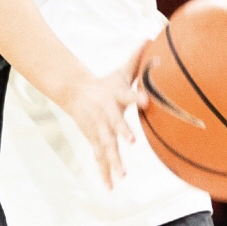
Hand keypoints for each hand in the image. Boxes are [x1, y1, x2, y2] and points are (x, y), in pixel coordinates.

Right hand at [60, 43, 150, 190]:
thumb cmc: (104, 84)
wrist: (74, 92)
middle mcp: (107, 113)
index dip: (137, 97)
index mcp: (116, 96)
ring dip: (114, 161)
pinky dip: (105, 173)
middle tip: (131, 142)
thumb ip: (137, 59)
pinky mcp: (93, 139)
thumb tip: (152, 37)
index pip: (128, 95)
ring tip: (123, 177)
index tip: (147, 102)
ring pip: (107, 146)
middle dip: (123, 133)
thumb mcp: (120, 72)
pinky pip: (100, 158)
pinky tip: (110, 187)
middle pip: (116, 124)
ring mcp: (99, 128)